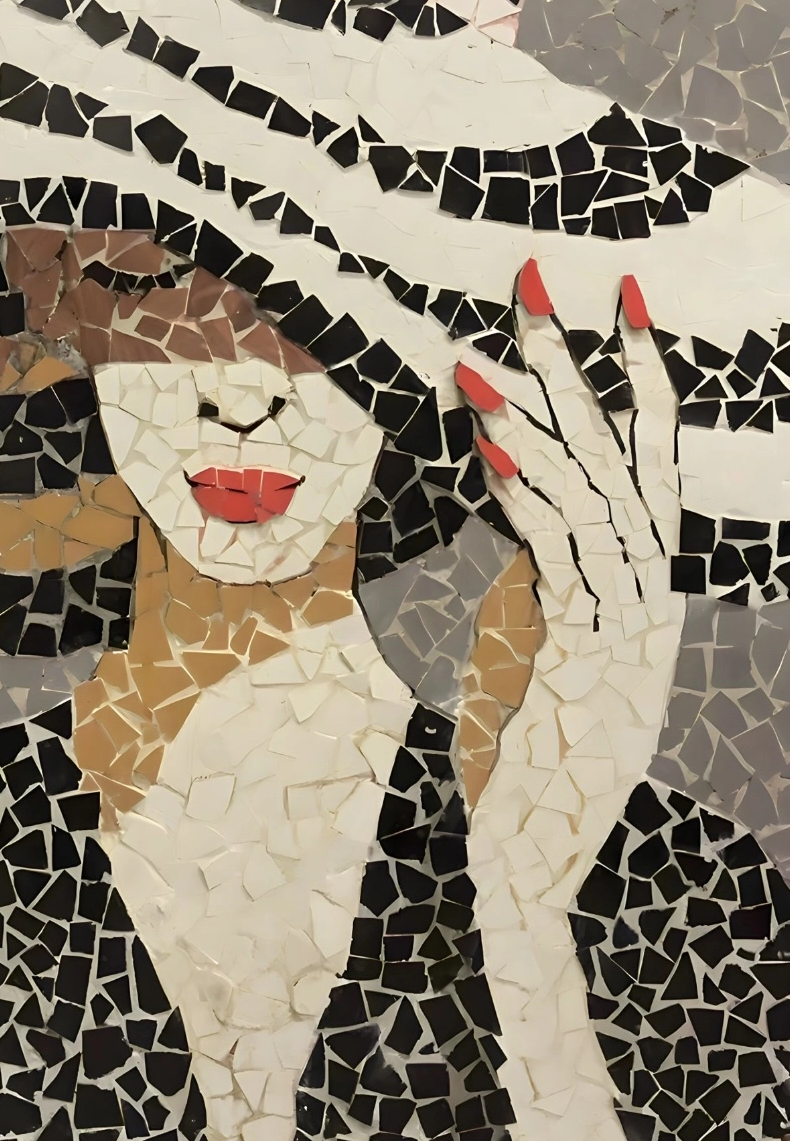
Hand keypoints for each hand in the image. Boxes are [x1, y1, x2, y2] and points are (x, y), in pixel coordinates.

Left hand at [454, 262, 686, 1140]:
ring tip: (491, 344)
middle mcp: (649, 598)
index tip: (615, 308)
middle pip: (623, 456)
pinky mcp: (590, 656)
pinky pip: (562, 552)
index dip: (636, 383)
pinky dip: (530, 489)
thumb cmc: (522, 761)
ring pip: (593, 492)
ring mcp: (630, 627)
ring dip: (542, 412)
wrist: (528, 864)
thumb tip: (507, 492)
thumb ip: (534, 575)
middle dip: (584, 363)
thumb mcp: (535, 652)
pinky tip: (492, 436)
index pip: (645, 465)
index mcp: (641, 593)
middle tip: (543, 276)